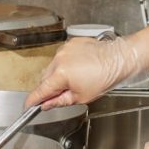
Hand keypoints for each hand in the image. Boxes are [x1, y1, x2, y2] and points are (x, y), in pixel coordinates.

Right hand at [26, 34, 148, 109]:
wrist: (119, 59)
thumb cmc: (105, 78)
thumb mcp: (82, 97)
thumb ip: (60, 101)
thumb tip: (47, 104)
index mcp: (60, 75)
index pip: (40, 91)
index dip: (33, 100)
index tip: (28, 105)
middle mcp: (59, 59)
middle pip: (45, 78)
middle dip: (51, 88)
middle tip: (63, 94)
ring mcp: (65, 49)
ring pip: (53, 67)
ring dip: (59, 75)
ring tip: (77, 78)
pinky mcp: (71, 43)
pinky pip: (63, 57)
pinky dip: (67, 63)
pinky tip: (80, 68)